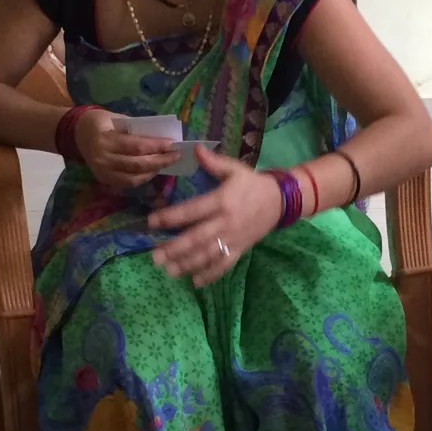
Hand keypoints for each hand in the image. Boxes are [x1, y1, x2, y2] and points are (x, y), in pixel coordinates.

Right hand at [78, 110, 177, 192]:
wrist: (77, 133)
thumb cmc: (100, 121)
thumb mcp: (116, 118)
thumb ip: (136, 129)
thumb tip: (161, 136)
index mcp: (106, 139)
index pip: (137, 146)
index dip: (156, 146)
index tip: (172, 143)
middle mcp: (103, 158)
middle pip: (138, 164)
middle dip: (160, 160)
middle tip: (176, 155)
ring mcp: (102, 171)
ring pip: (134, 177)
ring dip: (153, 171)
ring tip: (166, 163)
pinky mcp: (104, 179)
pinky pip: (127, 183)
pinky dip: (142, 178)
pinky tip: (152, 171)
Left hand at [147, 147, 280, 285]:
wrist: (280, 201)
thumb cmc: (252, 184)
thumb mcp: (234, 169)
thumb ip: (213, 162)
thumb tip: (195, 148)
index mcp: (221, 200)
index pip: (192, 210)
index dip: (170, 217)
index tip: (151, 223)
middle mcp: (225, 222)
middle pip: (197, 238)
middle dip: (175, 248)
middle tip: (154, 256)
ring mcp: (233, 238)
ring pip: (207, 254)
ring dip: (187, 264)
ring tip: (168, 270)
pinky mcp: (240, 249)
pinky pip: (224, 264)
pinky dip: (210, 274)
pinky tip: (195, 282)